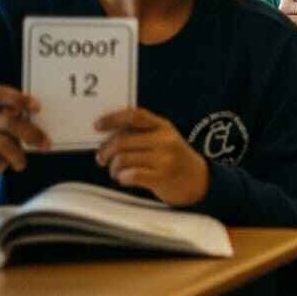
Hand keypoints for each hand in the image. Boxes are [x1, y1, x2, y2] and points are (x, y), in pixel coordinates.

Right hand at [0, 85, 47, 183]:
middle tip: (44, 144)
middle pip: (6, 120)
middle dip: (29, 133)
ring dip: (17, 155)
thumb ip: (15, 123)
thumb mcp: (3, 132)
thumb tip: (38, 129)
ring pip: (1, 142)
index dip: (18, 99)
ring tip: (21, 164)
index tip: (38, 108)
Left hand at [94, 108, 208, 206]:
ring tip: (117, 172)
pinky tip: (125, 179)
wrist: (199, 180)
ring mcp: (165, 158)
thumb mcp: (164, 139)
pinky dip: (122, 178)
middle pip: (122, 141)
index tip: (97, 125)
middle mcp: (164, 140)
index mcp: (163, 126)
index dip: (112, 118)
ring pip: (122, 159)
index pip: (134, 115)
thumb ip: (141, 133)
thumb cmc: (174, 158)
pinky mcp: (162, 177)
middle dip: (105, 151)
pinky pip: (130, 175)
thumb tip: (107, 134)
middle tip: (102, 158)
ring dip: (113, 168)